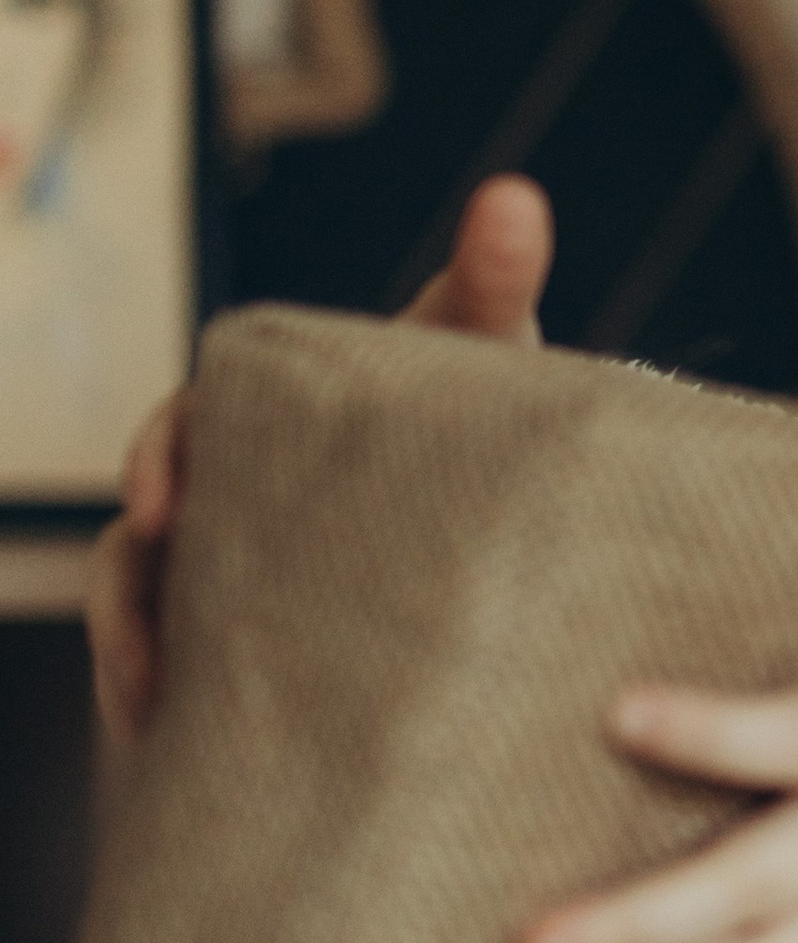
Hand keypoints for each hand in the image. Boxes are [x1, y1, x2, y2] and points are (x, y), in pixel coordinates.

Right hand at [84, 173, 556, 749]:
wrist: (515, 496)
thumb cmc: (479, 402)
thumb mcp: (486, 342)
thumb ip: (494, 276)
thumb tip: (518, 192)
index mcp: (266, 409)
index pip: (188, 423)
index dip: (166, 454)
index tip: (166, 499)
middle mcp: (233, 485)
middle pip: (147, 530)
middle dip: (134, 584)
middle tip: (148, 641)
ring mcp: (235, 562)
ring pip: (152, 604)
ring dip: (137, 653)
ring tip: (151, 707)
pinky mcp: (256, 633)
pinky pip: (191, 667)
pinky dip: (173, 701)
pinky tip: (178, 750)